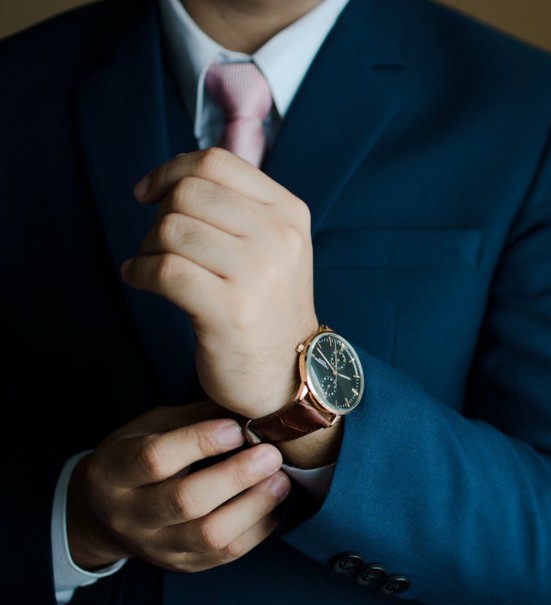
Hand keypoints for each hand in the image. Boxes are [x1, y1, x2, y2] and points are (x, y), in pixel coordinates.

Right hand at [67, 402, 290, 572]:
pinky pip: (227, 553)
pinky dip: (259, 527)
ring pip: (209, 535)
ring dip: (254, 506)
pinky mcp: (183, 564)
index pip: (155, 459)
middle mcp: (129, 515)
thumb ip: (196, 418)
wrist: (109, 514)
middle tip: (271, 455)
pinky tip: (274, 503)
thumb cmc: (140, 457)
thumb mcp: (153, 428)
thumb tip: (247, 404)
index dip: (200, 442)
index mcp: (114, 472)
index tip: (237, 428)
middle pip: (186, 501)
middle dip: (236, 476)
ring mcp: (155, 546)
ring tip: (280, 480)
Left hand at [122, 148, 318, 418]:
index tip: (149, 193)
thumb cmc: (267, 306)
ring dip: (147, 248)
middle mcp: (279, 238)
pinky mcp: (230, 310)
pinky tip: (141, 281)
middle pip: (189, 193)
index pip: (217, 163)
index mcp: (289, 213)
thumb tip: (172, 175)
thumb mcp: (273, 246)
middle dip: (159, 215)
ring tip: (153, 268)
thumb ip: (237, 206)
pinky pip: (164, 270)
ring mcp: (258, 275)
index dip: (171, 170)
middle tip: (159, 244)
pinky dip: (140, 273)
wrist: (290, 374)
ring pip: (172, 229)